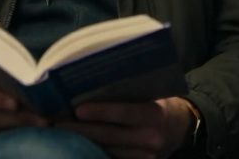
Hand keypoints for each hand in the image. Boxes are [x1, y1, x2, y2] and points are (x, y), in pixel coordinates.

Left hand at [55, 98, 193, 158]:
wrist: (181, 127)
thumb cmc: (160, 104)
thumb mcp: (152, 94)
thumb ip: (130, 93)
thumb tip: (94, 86)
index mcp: (155, 114)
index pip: (125, 113)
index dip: (100, 111)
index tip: (77, 109)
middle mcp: (151, 137)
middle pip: (109, 135)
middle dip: (81, 129)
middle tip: (57, 123)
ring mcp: (146, 156)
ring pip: (107, 150)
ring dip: (83, 143)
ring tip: (62, 133)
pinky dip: (94, 152)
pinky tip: (78, 146)